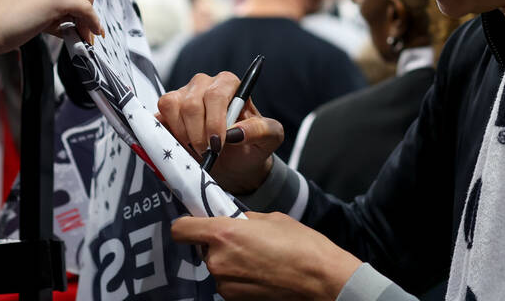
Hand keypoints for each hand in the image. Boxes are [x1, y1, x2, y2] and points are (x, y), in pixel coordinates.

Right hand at [157, 72, 283, 193]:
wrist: (234, 163)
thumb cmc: (252, 146)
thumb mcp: (269, 139)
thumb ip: (261, 130)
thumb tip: (237, 131)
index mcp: (229, 84)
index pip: (216, 94)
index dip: (214, 121)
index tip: (217, 144)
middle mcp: (204, 83)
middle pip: (192, 103)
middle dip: (198, 134)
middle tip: (208, 153)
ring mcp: (183, 94)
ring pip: (172, 106)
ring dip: (183, 135)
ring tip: (197, 149)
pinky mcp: (167, 109)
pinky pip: (158, 115)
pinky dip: (168, 133)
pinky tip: (181, 145)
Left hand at [171, 211, 361, 299]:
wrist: (322, 281)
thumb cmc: (302, 246)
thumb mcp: (272, 219)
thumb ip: (244, 220)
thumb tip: (235, 222)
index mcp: (223, 234)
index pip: (181, 229)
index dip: (187, 225)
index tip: (195, 223)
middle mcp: (218, 261)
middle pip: (203, 249)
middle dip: (219, 244)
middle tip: (245, 241)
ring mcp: (226, 285)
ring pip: (218, 267)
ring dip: (231, 262)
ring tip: (260, 259)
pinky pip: (230, 284)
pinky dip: (241, 278)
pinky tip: (263, 274)